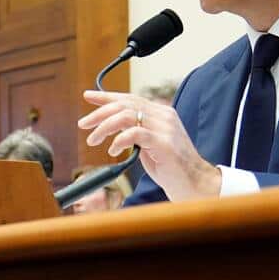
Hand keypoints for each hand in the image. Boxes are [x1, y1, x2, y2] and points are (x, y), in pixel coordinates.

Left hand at [79, 90, 221, 200]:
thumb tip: (112, 126)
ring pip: (126, 116)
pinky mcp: (164, 143)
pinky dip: (118, 140)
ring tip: (92, 140)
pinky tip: (112, 150)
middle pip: (124, 104)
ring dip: (104, 127)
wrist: (195, 183)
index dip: (107, 96)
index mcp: (160, 113)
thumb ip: (135, 132)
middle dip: (99, 113)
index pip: (130, 98)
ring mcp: (165, 128)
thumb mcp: (149, 144)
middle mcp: (164, 116)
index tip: (88, 96)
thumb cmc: (170, 166)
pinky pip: (134, 134)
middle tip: (83, 124)